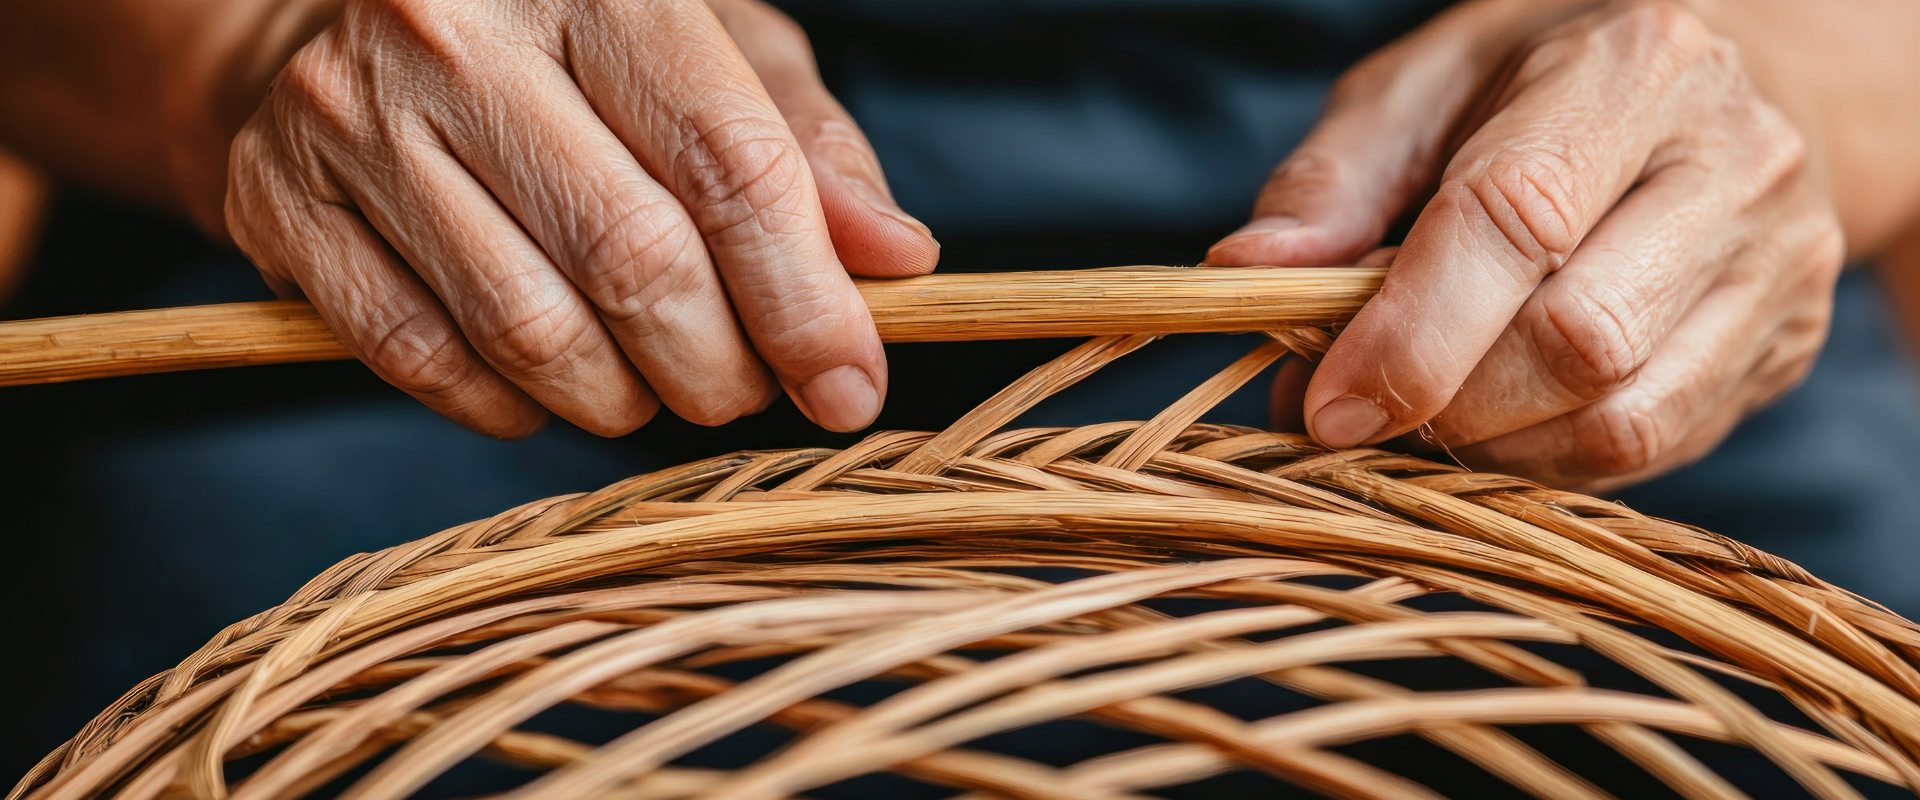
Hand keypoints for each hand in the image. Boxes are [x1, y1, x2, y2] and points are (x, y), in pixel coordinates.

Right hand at [224, 0, 937, 436]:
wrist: (344, 29)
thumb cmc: (571, 48)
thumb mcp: (713, 53)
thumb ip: (808, 150)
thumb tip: (897, 260)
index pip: (729, 163)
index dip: (805, 299)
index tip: (849, 384)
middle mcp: (461, 28)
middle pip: (635, 258)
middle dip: (719, 368)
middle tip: (743, 390)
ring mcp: (354, 114)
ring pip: (529, 328)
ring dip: (621, 399)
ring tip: (652, 385)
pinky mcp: (278, 201)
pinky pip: (422, 358)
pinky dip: (507, 406)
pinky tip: (545, 387)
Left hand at [1208, 0, 1845, 490]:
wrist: (1733, 84)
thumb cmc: (1545, 83)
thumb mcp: (1425, 85)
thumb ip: (1333, 178)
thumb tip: (1245, 273)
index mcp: (1634, 68)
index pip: (1516, 219)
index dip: (1408, 332)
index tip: (1325, 401)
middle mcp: (1733, 163)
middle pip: (1577, 342)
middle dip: (1444, 401)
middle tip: (1365, 406)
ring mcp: (1776, 265)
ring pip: (1622, 420)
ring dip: (1491, 447)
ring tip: (1426, 411)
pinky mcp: (1785, 348)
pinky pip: (1651, 450)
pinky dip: (1546, 462)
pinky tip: (1496, 423)